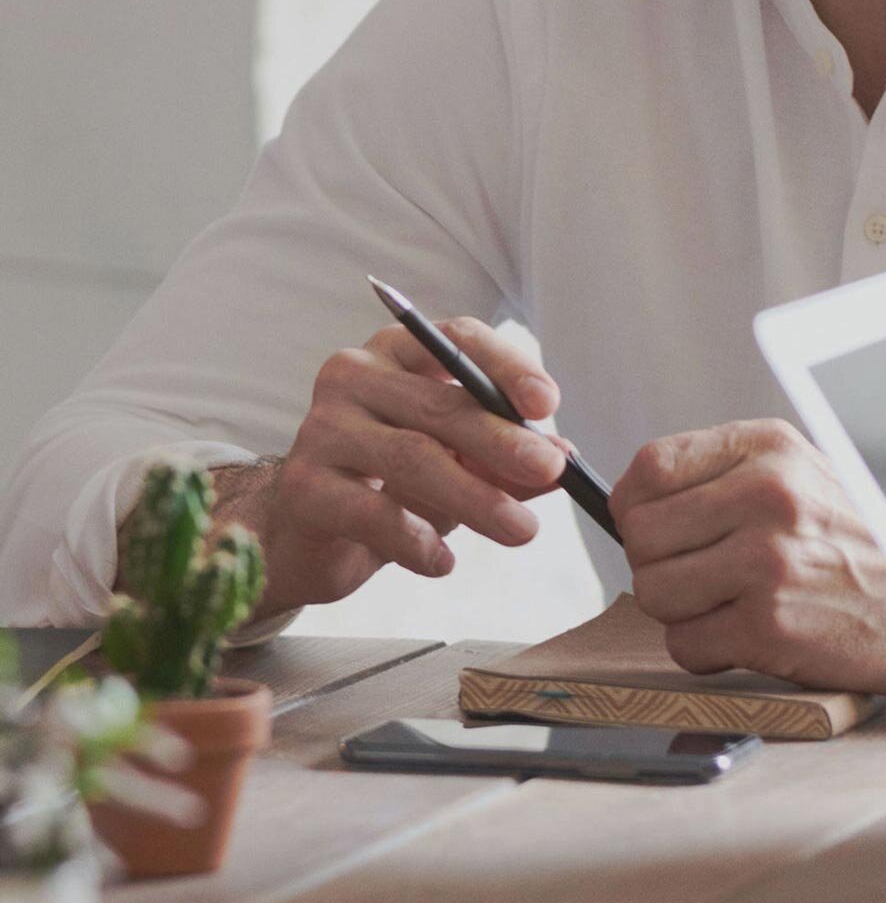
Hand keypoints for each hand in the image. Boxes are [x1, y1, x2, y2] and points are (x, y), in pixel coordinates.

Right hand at [209, 319, 568, 618]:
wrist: (310, 539)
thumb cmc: (391, 489)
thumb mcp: (459, 469)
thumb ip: (506, 462)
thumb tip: (564, 459)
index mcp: (397, 356)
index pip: (456, 339)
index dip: (505, 366)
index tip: (547, 404)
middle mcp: (354, 377)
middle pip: (441, 404)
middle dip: (503, 440)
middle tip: (551, 471)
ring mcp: (323, 429)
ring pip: (412, 458)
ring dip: (476, 497)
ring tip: (521, 531)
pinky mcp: (304, 486)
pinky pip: (372, 513)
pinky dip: (417, 542)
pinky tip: (444, 563)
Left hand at [610, 420, 885, 693]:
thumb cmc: (863, 548)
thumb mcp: (803, 477)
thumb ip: (725, 479)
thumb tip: (635, 504)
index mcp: (769, 449)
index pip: (651, 466)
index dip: (635, 506)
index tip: (654, 530)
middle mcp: (766, 496)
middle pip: (641, 535)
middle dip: (657, 565)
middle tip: (698, 579)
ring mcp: (766, 561)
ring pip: (653, 592)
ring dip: (679, 612)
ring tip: (726, 608)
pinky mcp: (768, 625)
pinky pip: (685, 644)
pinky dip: (705, 653)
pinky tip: (745, 639)